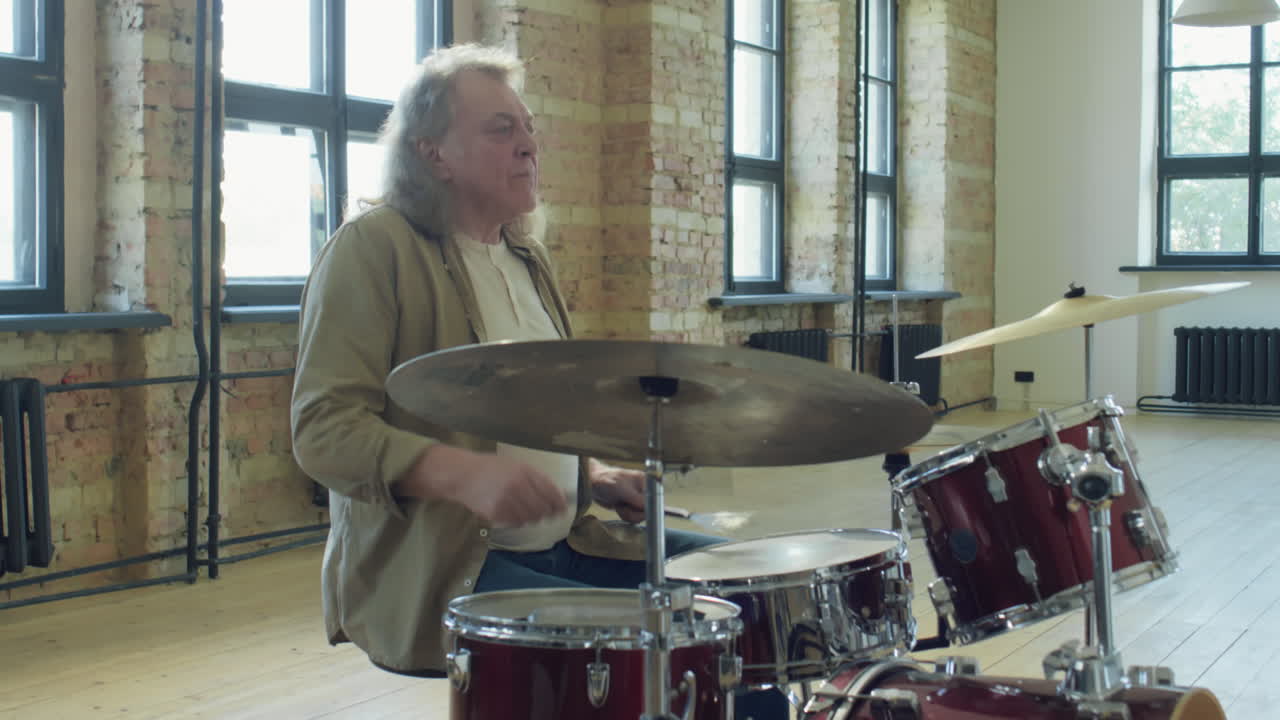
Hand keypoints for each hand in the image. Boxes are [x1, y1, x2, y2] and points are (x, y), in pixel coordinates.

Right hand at [398, 445, 566, 527]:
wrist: (462, 475)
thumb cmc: (491, 468)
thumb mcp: (515, 465)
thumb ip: (535, 477)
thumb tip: (556, 495)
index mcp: (524, 471)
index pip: (550, 491)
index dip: (559, 502)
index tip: (563, 508)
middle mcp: (517, 486)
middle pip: (542, 508)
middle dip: (548, 513)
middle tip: (549, 514)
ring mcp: (506, 501)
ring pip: (530, 518)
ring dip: (533, 518)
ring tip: (528, 512)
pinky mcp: (496, 513)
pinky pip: (516, 522)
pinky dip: (519, 521)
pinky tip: (515, 514)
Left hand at [588, 458, 646, 523]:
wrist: (592, 484)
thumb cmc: (606, 480)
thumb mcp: (624, 490)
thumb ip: (639, 500)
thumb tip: (652, 508)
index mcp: (646, 482)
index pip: (656, 500)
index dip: (649, 509)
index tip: (639, 511)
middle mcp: (644, 491)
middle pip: (649, 510)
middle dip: (635, 512)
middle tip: (625, 505)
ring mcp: (637, 499)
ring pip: (640, 516)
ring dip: (628, 514)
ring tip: (620, 505)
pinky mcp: (630, 506)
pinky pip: (633, 517)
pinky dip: (625, 515)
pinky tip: (618, 507)